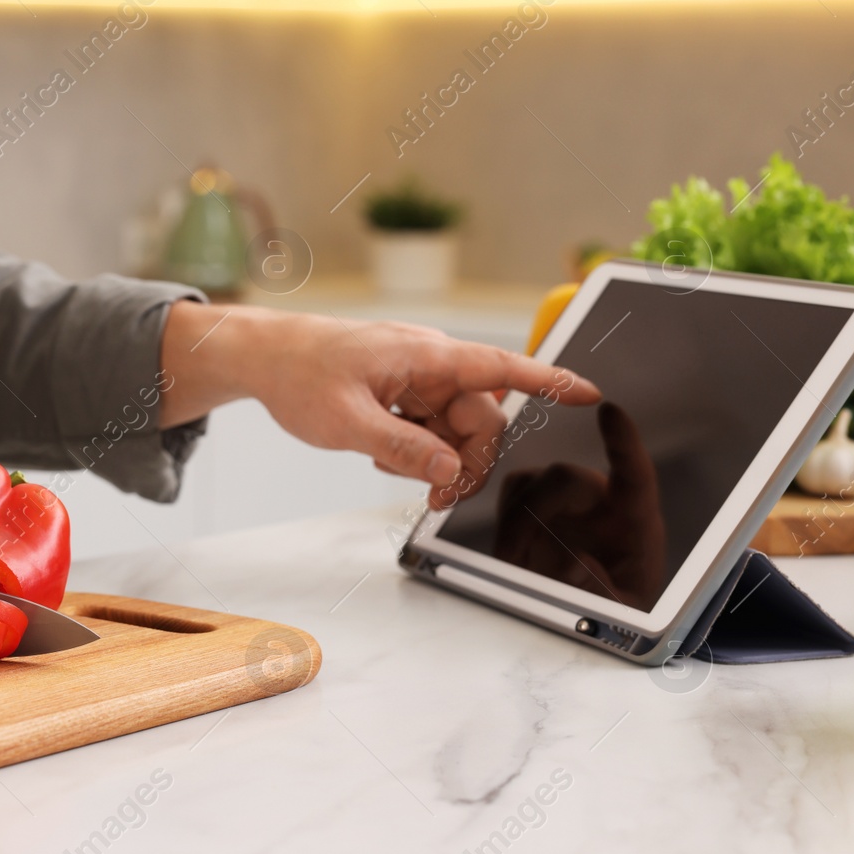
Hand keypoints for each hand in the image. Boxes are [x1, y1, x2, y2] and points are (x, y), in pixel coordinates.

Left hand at [158, 303, 600, 502]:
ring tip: (393, 468)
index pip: (501, 368)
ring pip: (455, 428)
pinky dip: (417, 448)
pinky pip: (430, 428)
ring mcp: (417, 378)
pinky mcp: (403, 392)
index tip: (589, 394)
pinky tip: (384, 452)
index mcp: (426, 356)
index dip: (548, 382)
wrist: (263, 357)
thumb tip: (450, 471)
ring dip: (438, 458)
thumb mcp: (347, 421)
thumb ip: (402, 448)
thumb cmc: (300, 374)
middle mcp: (430, 364)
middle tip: (438, 497)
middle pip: (481, 417)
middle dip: (468, 459)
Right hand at [491, 402, 665, 606]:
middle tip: (516, 555)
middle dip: (536, 509)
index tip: (610, 412)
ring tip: (516, 564)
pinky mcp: (534, 511)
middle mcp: (599, 503)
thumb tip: (576, 562)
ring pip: (531, 482)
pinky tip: (512, 554)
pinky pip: (512, 496)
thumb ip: (603, 592)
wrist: (597, 617)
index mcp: (634, 522)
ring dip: (516, 520)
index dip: (623, 442)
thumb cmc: (621, 610)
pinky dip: (504, 521)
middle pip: (564, 476)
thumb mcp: (624, 613)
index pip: (634, 474)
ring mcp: (565, 504)